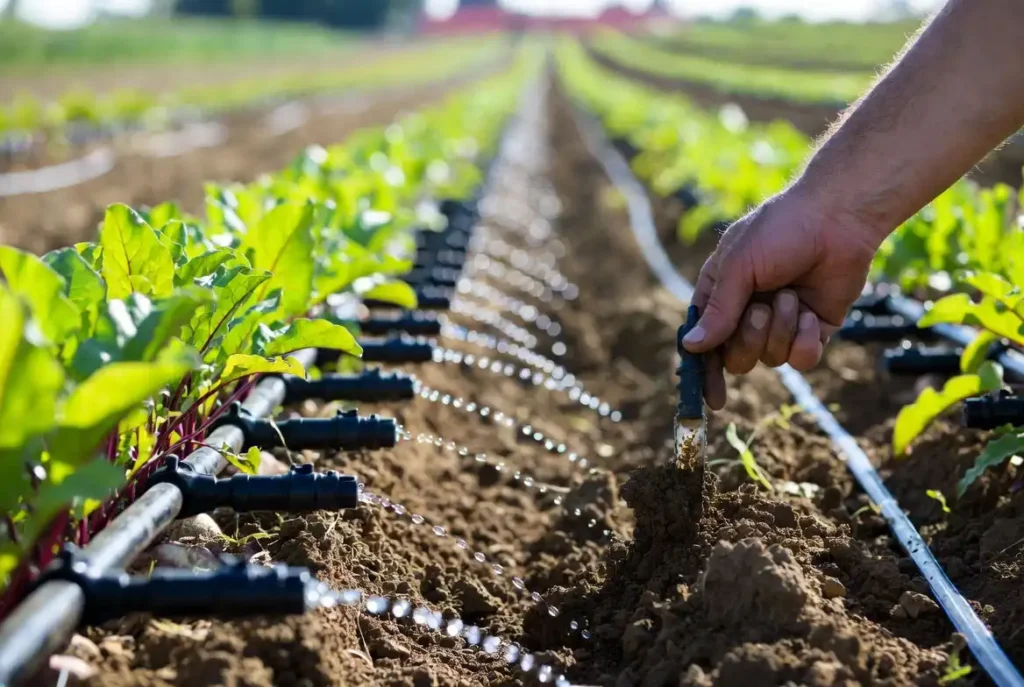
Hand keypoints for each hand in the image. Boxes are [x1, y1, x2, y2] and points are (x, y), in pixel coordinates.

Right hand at [682, 186, 884, 409]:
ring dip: (781, 329)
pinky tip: (811, 314)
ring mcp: (781, 323)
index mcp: (721, 294)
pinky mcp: (813, 330)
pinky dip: (805, 340)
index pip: (704, 342)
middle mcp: (747, 312)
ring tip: (793, 296)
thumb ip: (718, 311)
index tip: (708, 398)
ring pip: (769, 358)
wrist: (838, 219)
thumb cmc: (780, 232)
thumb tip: (691, 348)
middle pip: (735, 357)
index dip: (703, 372)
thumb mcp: (739, 267)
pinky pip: (802, 359)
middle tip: (760, 309)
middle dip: (748, 338)